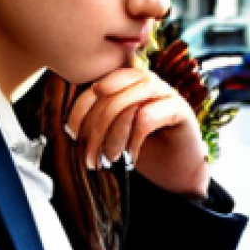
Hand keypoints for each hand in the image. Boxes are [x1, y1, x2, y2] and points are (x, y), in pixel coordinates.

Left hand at [66, 67, 208, 198]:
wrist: (177, 169)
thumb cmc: (142, 149)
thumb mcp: (114, 133)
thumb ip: (98, 121)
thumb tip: (70, 127)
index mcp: (125, 81)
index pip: (95, 86)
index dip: (79, 110)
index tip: (73, 134)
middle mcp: (144, 80)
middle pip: (109, 94)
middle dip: (94, 129)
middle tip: (90, 157)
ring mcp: (164, 91)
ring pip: (127, 103)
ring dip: (113, 135)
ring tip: (110, 159)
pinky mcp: (180, 109)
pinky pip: (147, 117)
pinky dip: (134, 139)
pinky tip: (131, 156)